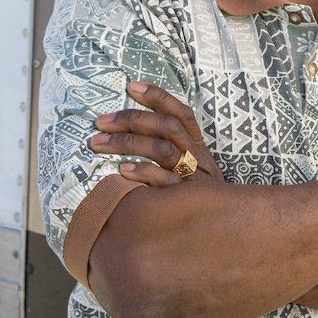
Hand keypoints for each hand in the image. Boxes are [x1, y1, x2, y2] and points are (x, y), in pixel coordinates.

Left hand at [91, 82, 221, 186]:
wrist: (219, 230)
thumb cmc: (192, 197)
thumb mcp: (188, 169)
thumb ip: (167, 149)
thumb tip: (129, 128)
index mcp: (197, 146)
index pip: (181, 113)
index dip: (158, 97)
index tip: (131, 86)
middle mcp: (197, 157)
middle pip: (168, 127)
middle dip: (132, 119)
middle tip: (101, 122)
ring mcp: (193, 177)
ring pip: (162, 150)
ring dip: (128, 143)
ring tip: (98, 143)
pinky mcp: (186, 199)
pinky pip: (165, 182)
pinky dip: (143, 172)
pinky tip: (121, 171)